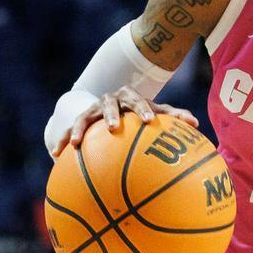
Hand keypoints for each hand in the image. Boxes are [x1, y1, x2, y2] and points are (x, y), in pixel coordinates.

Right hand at [54, 91, 199, 155]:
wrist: (112, 105)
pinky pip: (70, 130)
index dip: (144, 110)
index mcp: (131, 99)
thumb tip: (196, 124)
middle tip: (114, 127)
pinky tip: (56, 154)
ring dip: (82, 128)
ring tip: (77, 143)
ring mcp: (93, 109)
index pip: (139, 101)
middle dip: (112, 114)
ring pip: (86, 116)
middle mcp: (111, 101)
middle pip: (110, 102)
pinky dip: (63, 140)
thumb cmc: (139, 114)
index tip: (149, 122)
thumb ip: (174, 118)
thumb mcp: (154, 115)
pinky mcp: (80, 120)